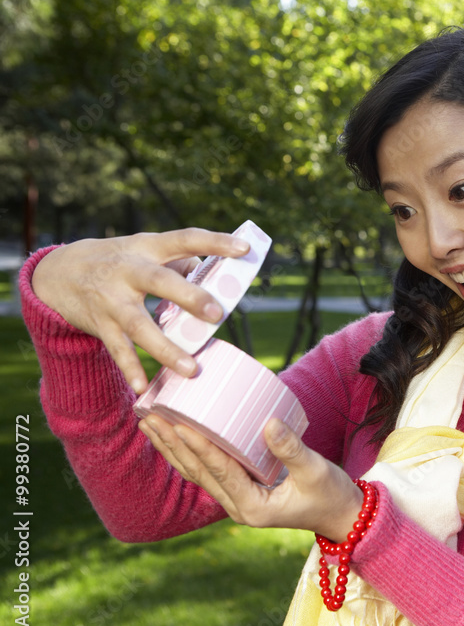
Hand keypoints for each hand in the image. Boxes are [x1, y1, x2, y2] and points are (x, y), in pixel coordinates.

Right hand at [31, 229, 249, 391]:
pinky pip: (117, 349)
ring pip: (140, 325)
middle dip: (189, 296)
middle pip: (159, 281)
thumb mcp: (145, 249)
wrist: (58, 273)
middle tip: (218, 313)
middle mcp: (128, 271)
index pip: (185, 239)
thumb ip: (182, 262)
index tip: (243, 248)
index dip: (214, 242)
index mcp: (147, 247)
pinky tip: (142, 386)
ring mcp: (112, 299)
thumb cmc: (119, 260)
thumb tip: (219, 277)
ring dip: (166, 348)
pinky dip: (129, 368)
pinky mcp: (100, 324)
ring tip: (192, 369)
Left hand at [139, 416, 363, 540]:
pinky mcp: (241, 491)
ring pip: (196, 473)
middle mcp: (237, 507)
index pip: (219, 472)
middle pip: (197, 473)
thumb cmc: (331, 495)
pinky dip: (190, 452)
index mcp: (253, 507)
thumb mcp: (316, 471)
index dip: (199, 447)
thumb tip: (268, 422)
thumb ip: (291, 449)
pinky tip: (177, 436)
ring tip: (150, 423)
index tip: (179, 424)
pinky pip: (208, 472)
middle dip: (173, 444)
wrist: (341, 516)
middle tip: (150, 417)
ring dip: (173, 448)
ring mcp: (237, 501)